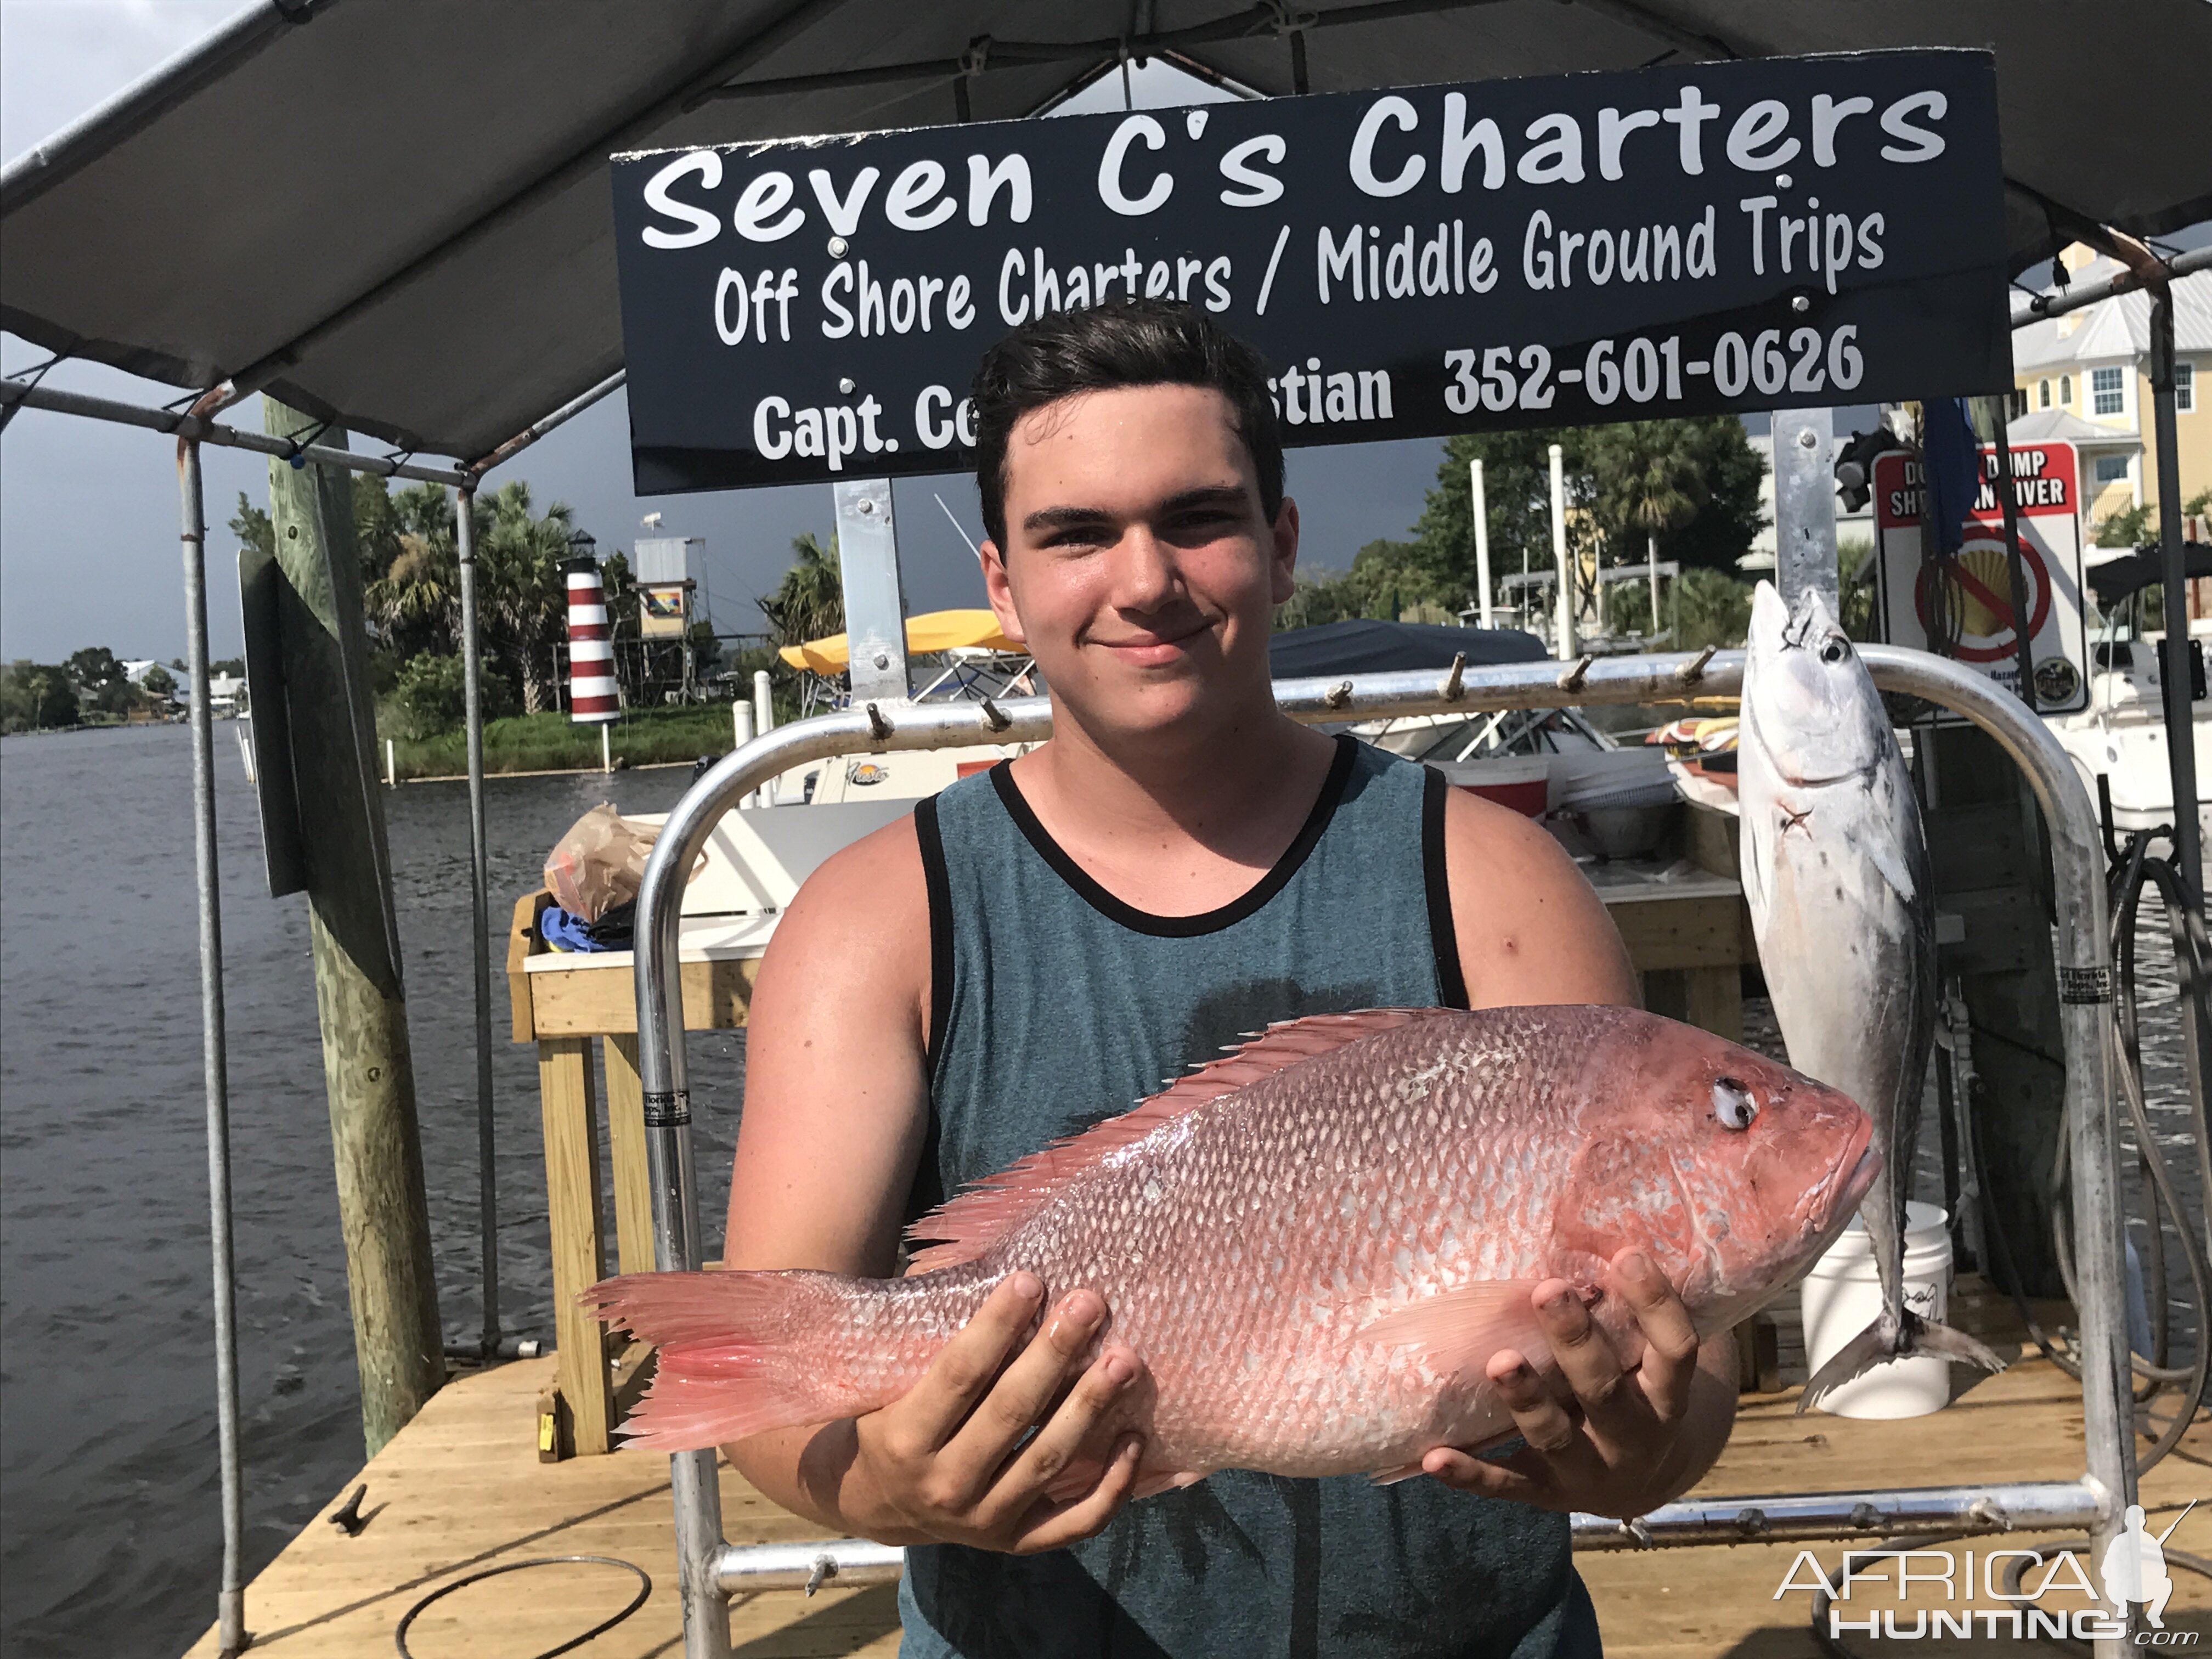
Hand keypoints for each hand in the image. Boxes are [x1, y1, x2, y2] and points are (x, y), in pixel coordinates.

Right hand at [849, 1271, 1147, 1552]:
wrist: (876, 1502)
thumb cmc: (890, 1416)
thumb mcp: (888, 1378)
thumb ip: (929, 1333)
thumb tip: (986, 1262)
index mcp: (904, 1439)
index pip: (959, 1374)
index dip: (996, 1326)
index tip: (1031, 1281)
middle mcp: (944, 1486)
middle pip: (1011, 1413)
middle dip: (1054, 1355)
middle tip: (1090, 1305)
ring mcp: (984, 1520)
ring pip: (1049, 1461)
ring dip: (1090, 1407)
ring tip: (1125, 1360)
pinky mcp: (1017, 1541)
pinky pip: (1076, 1521)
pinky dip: (1112, 1484)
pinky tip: (1134, 1436)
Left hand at [1421, 1248, 1704, 1519]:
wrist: (1640, 1483)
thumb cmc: (1637, 1391)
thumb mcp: (1648, 1359)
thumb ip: (1631, 1311)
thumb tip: (1605, 1225)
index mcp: (1665, 1397)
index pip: (1675, 1349)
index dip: (1656, 1304)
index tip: (1626, 1254)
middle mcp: (1632, 1436)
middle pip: (1604, 1389)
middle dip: (1576, 1341)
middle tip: (1547, 1290)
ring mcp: (1587, 1469)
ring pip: (1554, 1435)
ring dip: (1526, 1399)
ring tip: (1499, 1361)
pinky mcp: (1543, 1492)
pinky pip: (1505, 1484)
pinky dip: (1470, 1474)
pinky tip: (1434, 1456)